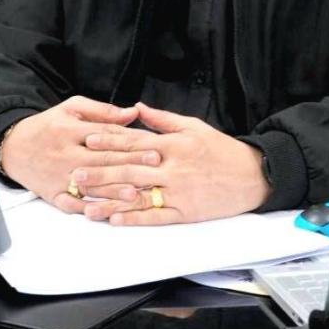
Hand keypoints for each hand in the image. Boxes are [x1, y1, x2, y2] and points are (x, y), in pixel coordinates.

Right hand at [0, 97, 160, 211]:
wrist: (13, 147)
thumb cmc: (47, 126)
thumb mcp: (71, 109)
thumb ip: (103, 111)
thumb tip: (132, 113)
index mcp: (71, 130)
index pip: (106, 136)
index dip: (131, 141)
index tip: (154, 144)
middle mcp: (66, 154)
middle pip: (102, 160)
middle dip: (130, 163)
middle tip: (154, 166)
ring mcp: (59, 176)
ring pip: (90, 184)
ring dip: (113, 190)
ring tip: (135, 192)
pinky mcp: (53, 194)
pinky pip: (72, 204)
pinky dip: (89, 208)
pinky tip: (105, 212)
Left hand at [71, 102, 269, 225]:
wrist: (253, 176)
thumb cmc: (222, 150)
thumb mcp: (194, 126)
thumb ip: (162, 120)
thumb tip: (136, 108)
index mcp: (174, 144)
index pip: (135, 141)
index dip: (110, 140)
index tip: (88, 139)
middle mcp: (173, 168)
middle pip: (130, 169)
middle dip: (101, 171)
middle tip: (76, 173)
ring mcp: (178, 192)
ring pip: (138, 196)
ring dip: (110, 200)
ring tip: (86, 204)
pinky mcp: (185, 212)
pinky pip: (156, 217)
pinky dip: (135, 219)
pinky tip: (116, 220)